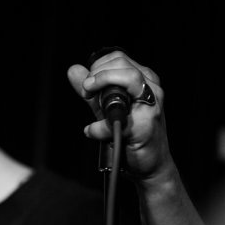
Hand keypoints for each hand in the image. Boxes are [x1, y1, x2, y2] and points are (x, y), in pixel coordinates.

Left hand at [68, 50, 172, 181]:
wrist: (150, 165)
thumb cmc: (131, 137)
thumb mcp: (106, 108)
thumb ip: (92, 90)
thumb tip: (73, 70)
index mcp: (144, 80)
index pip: (118, 58)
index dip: (97, 67)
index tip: (87, 84)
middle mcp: (151, 89)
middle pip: (121, 63)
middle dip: (96, 75)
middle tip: (86, 92)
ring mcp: (151, 106)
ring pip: (128, 77)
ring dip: (101, 85)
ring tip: (88, 98)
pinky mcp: (145, 126)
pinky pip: (117, 119)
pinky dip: (99, 127)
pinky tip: (92, 132)